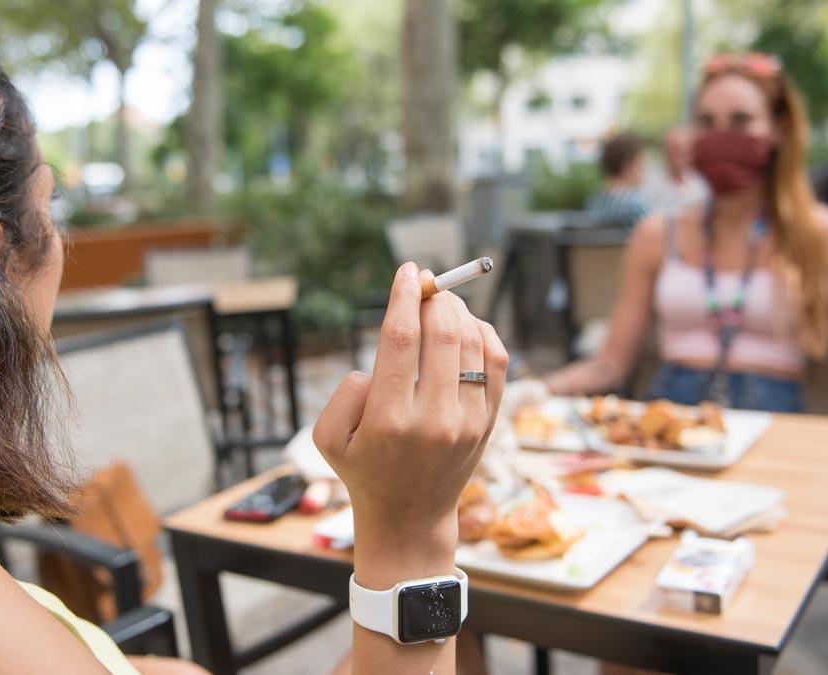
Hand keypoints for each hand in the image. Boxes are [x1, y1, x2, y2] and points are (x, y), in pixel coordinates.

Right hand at [313, 263, 507, 586]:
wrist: (409, 517)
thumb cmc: (364, 470)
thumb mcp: (329, 437)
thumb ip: (346, 391)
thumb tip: (383, 362)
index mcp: (389, 419)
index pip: (402, 338)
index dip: (405, 296)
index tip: (407, 271)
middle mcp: (434, 419)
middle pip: (443, 333)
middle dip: (435, 296)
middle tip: (426, 280)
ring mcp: (468, 422)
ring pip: (474, 343)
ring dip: (459, 311)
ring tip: (443, 300)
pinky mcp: (489, 423)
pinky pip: (497, 362)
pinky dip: (485, 333)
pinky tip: (467, 325)